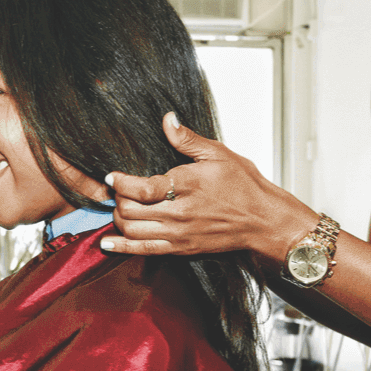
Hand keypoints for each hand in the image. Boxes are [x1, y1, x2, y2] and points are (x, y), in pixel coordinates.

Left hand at [101, 113, 312, 259]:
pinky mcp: (181, 249)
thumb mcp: (218, 154)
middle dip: (116, 199)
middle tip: (115, 190)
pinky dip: (122, 246)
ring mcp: (179, 234)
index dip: (120, 182)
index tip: (111, 176)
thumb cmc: (244, 186)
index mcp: (187, 185)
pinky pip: (144, 250)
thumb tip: (168, 120)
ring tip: (117, 207)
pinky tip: (108, 242)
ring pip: (133, 230)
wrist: (263, 221)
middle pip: (130, 210)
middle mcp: (179, 213)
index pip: (142, 189)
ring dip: (118, 219)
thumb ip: (187, 140)